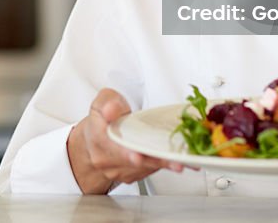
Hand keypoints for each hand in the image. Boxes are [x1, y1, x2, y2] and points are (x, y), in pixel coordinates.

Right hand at [67, 88, 190, 193]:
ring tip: (184, 161)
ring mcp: (121, 170)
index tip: (136, 156)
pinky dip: (165, 165)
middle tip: (175, 163)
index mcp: (98, 138)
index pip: (111, 146)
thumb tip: (111, 110)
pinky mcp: (133, 176)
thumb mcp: (101, 102)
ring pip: (146, 169)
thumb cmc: (101, 121)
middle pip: (134, 162)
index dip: (125, 152)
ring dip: (166, 165)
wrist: (92, 146)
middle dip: (156, 162)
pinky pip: (150, 171)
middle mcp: (108, 159)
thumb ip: (108, 102)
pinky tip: (180, 161)